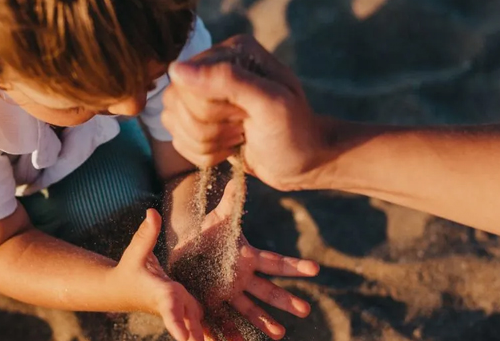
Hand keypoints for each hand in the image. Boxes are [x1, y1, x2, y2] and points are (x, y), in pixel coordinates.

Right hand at [111, 209, 204, 340]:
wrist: (123, 291)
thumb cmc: (129, 269)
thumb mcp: (136, 251)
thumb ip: (146, 234)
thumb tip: (151, 212)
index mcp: (162, 292)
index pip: (171, 307)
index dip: (177, 322)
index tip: (184, 338)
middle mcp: (175, 305)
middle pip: (190, 323)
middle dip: (197, 336)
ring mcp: (183, 310)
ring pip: (200, 327)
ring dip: (212, 337)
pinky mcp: (189, 310)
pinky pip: (205, 324)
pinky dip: (217, 333)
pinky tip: (237, 339)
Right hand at [162, 35, 327, 190]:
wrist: (304, 162)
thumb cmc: (294, 132)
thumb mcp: (270, 103)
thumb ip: (228, 80)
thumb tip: (177, 69)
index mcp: (231, 52)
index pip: (187, 81)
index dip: (211, 108)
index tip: (245, 115)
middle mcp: (212, 67)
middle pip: (176, 102)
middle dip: (210, 127)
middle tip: (243, 127)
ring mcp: (202, 94)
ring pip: (173, 122)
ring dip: (207, 142)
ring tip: (239, 137)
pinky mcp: (198, 120)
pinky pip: (177, 139)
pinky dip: (204, 154)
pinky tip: (230, 148)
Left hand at [169, 181, 319, 339]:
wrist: (183, 251)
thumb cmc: (205, 233)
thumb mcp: (218, 218)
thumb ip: (231, 201)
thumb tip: (241, 175)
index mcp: (248, 258)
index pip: (275, 262)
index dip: (295, 266)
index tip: (316, 269)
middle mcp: (243, 279)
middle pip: (268, 291)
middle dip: (285, 301)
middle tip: (305, 310)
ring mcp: (229, 294)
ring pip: (249, 310)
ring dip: (264, 322)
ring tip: (279, 334)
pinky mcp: (212, 305)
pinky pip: (222, 322)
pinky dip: (230, 334)